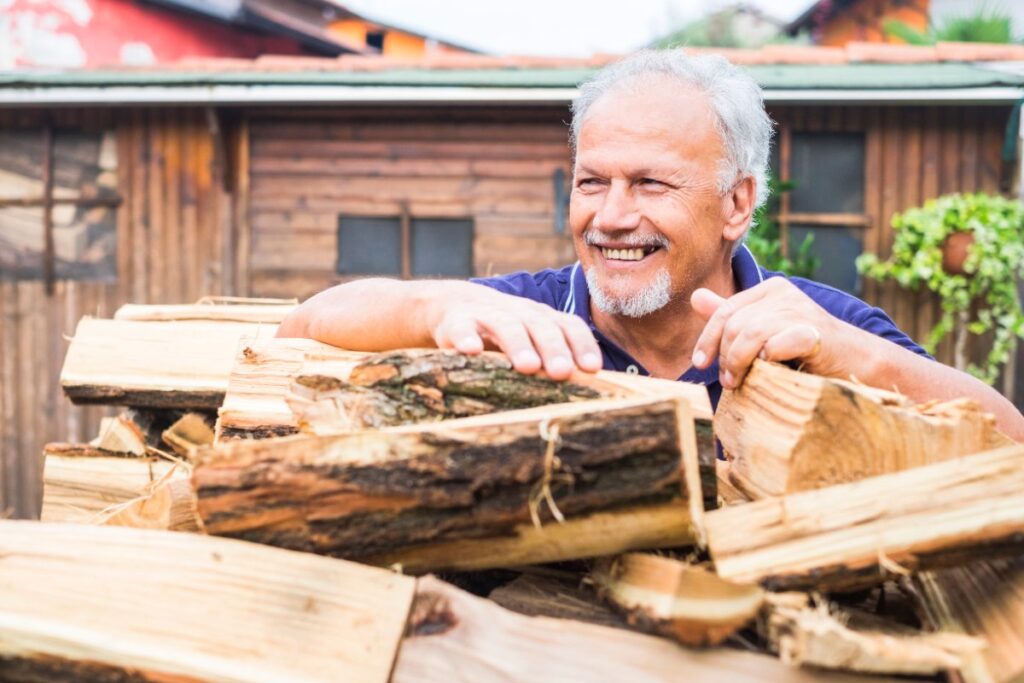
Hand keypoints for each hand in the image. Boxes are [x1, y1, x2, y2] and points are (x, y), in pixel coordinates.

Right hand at [430, 292, 602, 379]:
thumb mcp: (532, 341)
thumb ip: (556, 361)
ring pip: (506, 326)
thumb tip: (594, 395)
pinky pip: (462, 329)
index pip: (568, 326)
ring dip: (518, 344)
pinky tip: (471, 351)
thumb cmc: (504, 334)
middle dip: (553, 348)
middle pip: (540, 326)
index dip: (582, 344)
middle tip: (562, 372)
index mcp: (543, 319)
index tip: (592, 368)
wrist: (453, 307)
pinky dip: (466, 338)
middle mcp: (519, 313)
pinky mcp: (456, 323)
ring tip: (527, 366)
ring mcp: (487, 316)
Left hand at [690, 278, 845, 388]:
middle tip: (727, 380)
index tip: (699, 363)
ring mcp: (801, 310)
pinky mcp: (815, 331)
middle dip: (723, 355)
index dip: (707, 338)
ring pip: (750, 333)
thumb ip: (731, 316)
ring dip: (738, 362)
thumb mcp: (764, 330)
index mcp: (770, 290)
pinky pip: (776, 344)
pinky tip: (770, 370)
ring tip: (738, 382)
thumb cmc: (805, 350)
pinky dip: (768, 360)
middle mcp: (784, 294)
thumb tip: (695, 297)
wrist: (855, 361)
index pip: (725, 311)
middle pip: (734, 323)